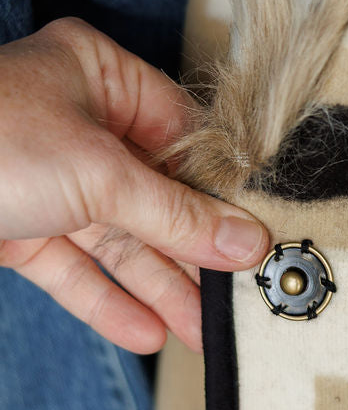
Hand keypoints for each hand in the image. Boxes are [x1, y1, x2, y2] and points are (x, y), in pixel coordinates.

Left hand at [0, 18, 269, 354]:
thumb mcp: (100, 176)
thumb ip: (179, 216)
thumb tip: (248, 241)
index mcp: (98, 76)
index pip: (184, 136)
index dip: (223, 190)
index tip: (261, 236)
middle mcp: (75, 122)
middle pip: (154, 194)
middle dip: (193, 252)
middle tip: (238, 297)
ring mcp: (44, 176)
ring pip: (117, 237)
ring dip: (159, 287)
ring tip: (205, 332)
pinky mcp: (16, 226)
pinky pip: (74, 265)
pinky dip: (106, 299)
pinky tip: (146, 332)